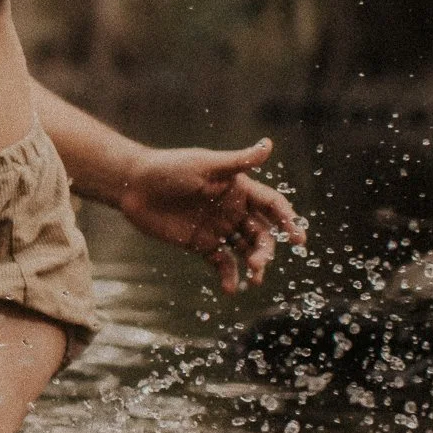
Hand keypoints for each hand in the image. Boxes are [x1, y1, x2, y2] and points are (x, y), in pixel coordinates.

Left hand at [114, 138, 304, 293]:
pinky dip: (228, 275)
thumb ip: (239, 161)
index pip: (272, 205)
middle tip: (260, 262)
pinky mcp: (201, 243)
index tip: (298, 238)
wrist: (134, 186)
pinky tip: (231, 289)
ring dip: (254, 264)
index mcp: (239, 188)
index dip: (288, 220)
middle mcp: (233, 209)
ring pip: (246, 249)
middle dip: (266, 249)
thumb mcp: (206, 164)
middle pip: (262, 232)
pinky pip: (221, 262)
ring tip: (254, 279)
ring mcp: (218, 227)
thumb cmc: (170, 168)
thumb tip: (269, 144)